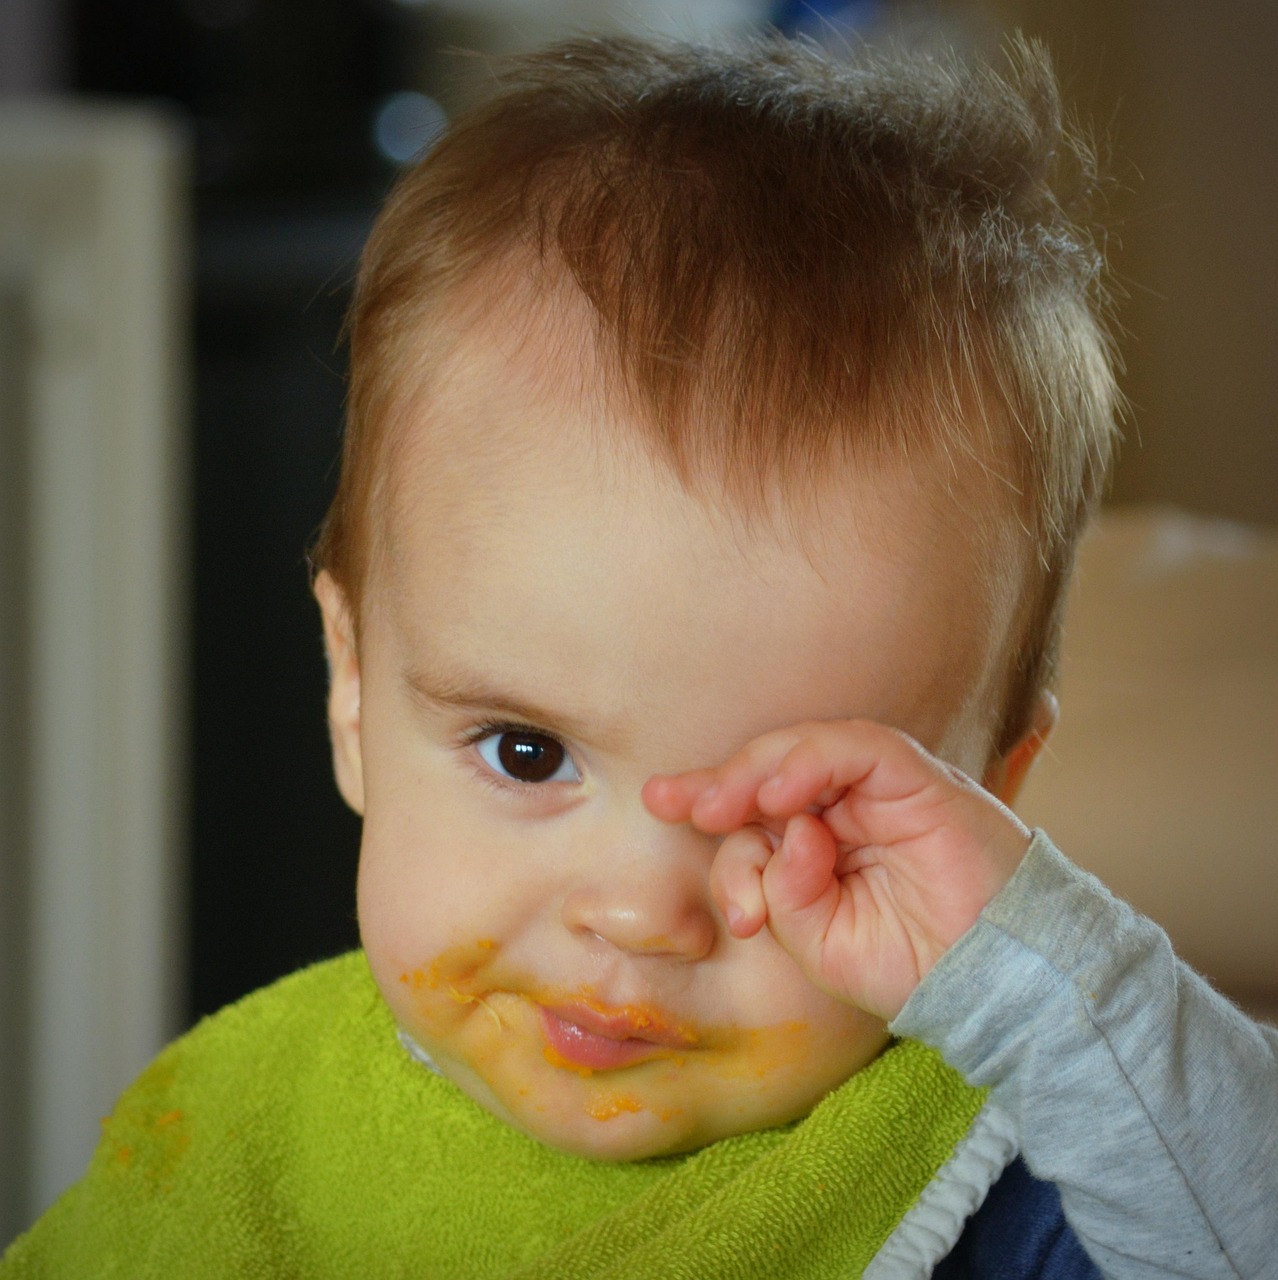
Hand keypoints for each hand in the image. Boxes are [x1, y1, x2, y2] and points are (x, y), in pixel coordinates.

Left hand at [642, 720, 1031, 1021]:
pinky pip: (858, 749)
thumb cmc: (911, 965)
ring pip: (807, 749)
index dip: (709, 801)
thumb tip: (777, 837)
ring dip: (757, 773)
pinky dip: (813, 762)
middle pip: (771, 771)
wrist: (993, 982)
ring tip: (723, 806)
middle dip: (719, 782)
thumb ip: (780, 892)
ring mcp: (881, 790)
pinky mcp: (917, 778)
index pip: (754, 810)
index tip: (662, 803)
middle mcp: (846, 807)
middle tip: (679, 803)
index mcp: (819, 843)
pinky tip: (781, 796)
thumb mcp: (817, 942)